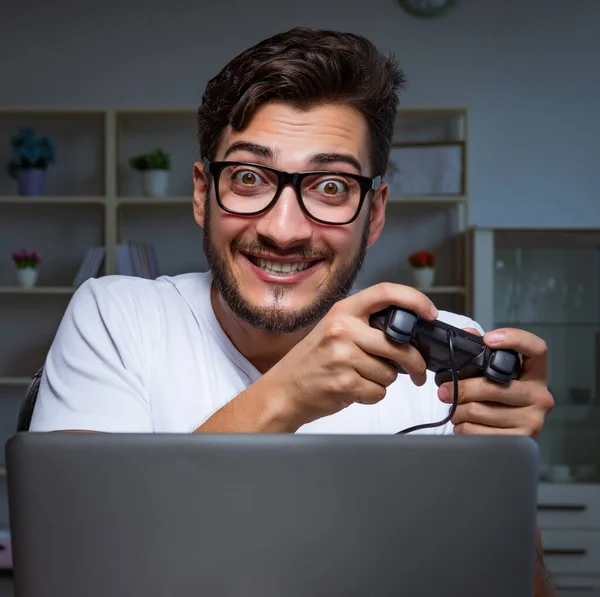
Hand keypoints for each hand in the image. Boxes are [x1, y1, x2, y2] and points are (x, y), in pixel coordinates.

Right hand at [265, 282, 438, 426]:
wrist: (283, 389)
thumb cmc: (312, 361)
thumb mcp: (334, 329)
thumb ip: (366, 325)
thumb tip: (409, 333)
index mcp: (343, 311)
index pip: (386, 292)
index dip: (415, 300)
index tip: (430, 313)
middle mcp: (343, 329)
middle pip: (399, 345)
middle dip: (415, 363)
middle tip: (418, 371)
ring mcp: (342, 356)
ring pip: (391, 373)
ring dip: (383, 381)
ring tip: (360, 377)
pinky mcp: (344, 383)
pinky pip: (378, 392)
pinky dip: (371, 395)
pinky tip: (353, 389)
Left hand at [438, 327, 553, 436]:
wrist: (510, 444)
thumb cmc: (498, 403)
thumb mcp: (493, 377)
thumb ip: (481, 354)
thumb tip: (467, 333)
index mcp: (535, 376)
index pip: (537, 349)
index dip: (514, 338)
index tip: (488, 339)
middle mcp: (540, 398)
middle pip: (491, 386)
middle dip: (461, 389)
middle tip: (444, 390)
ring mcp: (532, 421)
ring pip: (478, 411)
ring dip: (458, 410)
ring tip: (456, 409)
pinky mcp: (517, 442)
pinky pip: (476, 432)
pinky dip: (463, 428)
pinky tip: (466, 425)